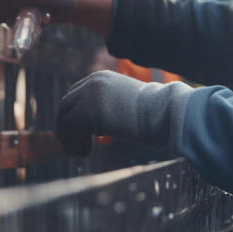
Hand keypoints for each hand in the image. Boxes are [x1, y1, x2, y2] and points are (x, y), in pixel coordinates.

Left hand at [55, 71, 190, 155]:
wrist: (167, 112)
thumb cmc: (157, 113)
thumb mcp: (128, 104)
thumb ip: (110, 107)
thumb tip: (97, 124)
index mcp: (103, 78)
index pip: (75, 95)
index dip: (73, 116)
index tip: (81, 134)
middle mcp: (93, 82)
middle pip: (66, 105)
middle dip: (66, 127)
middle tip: (75, 146)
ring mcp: (89, 95)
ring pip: (64, 117)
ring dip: (68, 138)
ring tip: (80, 152)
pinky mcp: (89, 112)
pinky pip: (68, 129)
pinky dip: (72, 143)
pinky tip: (84, 153)